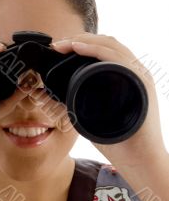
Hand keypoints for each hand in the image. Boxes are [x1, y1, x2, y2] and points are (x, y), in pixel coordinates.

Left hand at [51, 32, 167, 169]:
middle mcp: (134, 73)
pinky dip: (97, 49)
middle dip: (79, 39)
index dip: (81, 44)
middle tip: (58, 45)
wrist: (142, 161)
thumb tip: (60, 96)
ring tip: (64, 43)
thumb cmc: (120, 143)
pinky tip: (79, 47)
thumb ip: (83, 104)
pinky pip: (118, 58)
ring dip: (85, 40)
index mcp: (125, 78)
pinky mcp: (141, 82)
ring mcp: (139, 76)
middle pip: (107, 44)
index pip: (104, 50)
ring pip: (112, 46)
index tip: (60, 48)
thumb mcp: (96, 117)